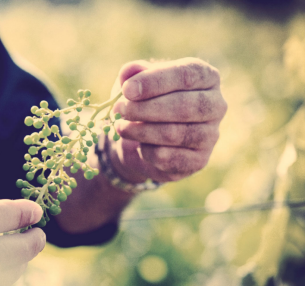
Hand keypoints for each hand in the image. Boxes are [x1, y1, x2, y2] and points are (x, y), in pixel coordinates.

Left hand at [109, 58, 226, 183]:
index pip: (187, 75)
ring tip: (120, 127)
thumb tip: (128, 72)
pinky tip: (138, 145)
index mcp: (206, 77)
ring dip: (141, 131)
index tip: (127, 90)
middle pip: (184, 106)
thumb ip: (133, 74)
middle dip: (145, 108)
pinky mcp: (199, 161)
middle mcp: (216, 105)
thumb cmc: (144, 102)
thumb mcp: (136, 84)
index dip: (155, 82)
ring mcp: (211, 135)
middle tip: (120, 110)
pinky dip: (147, 151)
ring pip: (175, 134)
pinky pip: (169, 157)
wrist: (143, 141)